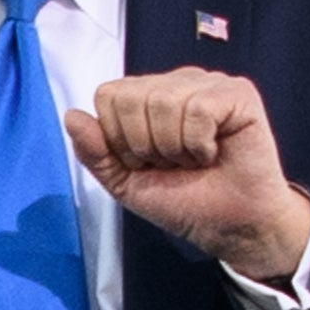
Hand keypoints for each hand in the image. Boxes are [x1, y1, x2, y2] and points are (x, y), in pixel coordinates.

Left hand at [63, 71, 309, 284]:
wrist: (230, 226)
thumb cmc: (184, 200)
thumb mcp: (125, 182)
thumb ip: (94, 152)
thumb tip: (71, 116)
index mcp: (145, 97)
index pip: (108, 95)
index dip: (119, 138)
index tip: (145, 162)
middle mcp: (175, 83)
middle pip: (131, 98)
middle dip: (145, 145)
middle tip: (172, 163)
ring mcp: (208, 84)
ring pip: (163, 102)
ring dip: (174, 147)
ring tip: (193, 160)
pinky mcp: (238, 94)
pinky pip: (199, 109)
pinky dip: (199, 143)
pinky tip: (212, 153)